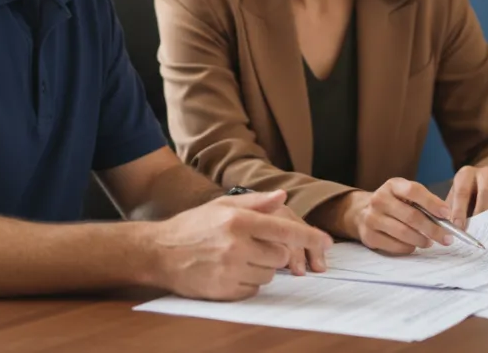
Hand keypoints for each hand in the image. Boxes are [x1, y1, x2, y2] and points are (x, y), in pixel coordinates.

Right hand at [150, 189, 332, 300]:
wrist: (160, 252)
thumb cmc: (194, 226)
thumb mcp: (223, 205)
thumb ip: (256, 202)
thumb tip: (284, 197)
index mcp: (238, 220)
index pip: (285, 230)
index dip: (310, 237)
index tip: (327, 242)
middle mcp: (236, 245)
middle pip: (280, 255)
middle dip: (274, 251)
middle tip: (253, 245)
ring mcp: (230, 269)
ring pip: (269, 274)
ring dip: (261, 267)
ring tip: (237, 257)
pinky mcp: (224, 290)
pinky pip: (253, 289)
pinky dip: (248, 281)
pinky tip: (229, 270)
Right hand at [346, 178, 455, 255]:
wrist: (362, 212)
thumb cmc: (393, 204)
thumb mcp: (404, 194)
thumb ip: (424, 202)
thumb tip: (446, 219)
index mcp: (392, 185)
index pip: (413, 191)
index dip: (432, 202)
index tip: (446, 214)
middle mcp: (380, 199)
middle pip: (411, 216)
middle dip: (433, 229)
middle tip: (447, 238)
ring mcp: (372, 218)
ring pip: (404, 233)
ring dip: (422, 240)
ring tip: (429, 242)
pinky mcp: (369, 235)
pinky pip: (395, 246)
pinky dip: (409, 247)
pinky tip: (414, 245)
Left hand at [445, 166, 487, 229]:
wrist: (482, 188)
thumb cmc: (465, 198)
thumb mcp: (455, 202)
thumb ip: (452, 213)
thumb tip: (450, 232)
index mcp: (466, 174)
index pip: (462, 191)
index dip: (459, 210)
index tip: (459, 227)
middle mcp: (485, 173)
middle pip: (485, 192)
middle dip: (481, 212)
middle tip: (478, 230)